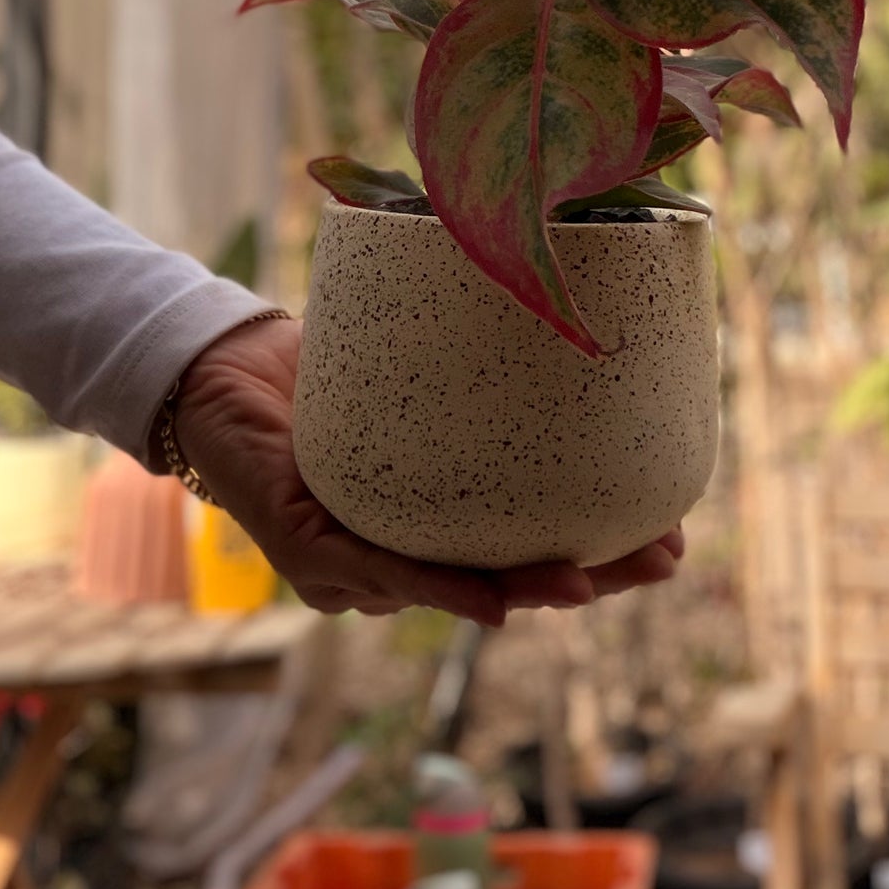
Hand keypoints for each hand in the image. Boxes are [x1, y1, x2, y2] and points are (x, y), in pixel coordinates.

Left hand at [171, 315, 683, 627]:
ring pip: (451, 589)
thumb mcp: (413, 370)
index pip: (522, 546)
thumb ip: (475, 365)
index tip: (671, 531)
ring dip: (527, 589)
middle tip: (662, 558)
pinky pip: (378, 572)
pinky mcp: (305, 546)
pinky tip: (494, 600)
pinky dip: (441, 588)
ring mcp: (349, 565)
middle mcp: (394, 560)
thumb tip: (564, 288)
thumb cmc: (321, 368)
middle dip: (589, 577)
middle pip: (504, 581)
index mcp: (427, 523)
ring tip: (593, 581)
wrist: (218, 362)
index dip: (599, 548)